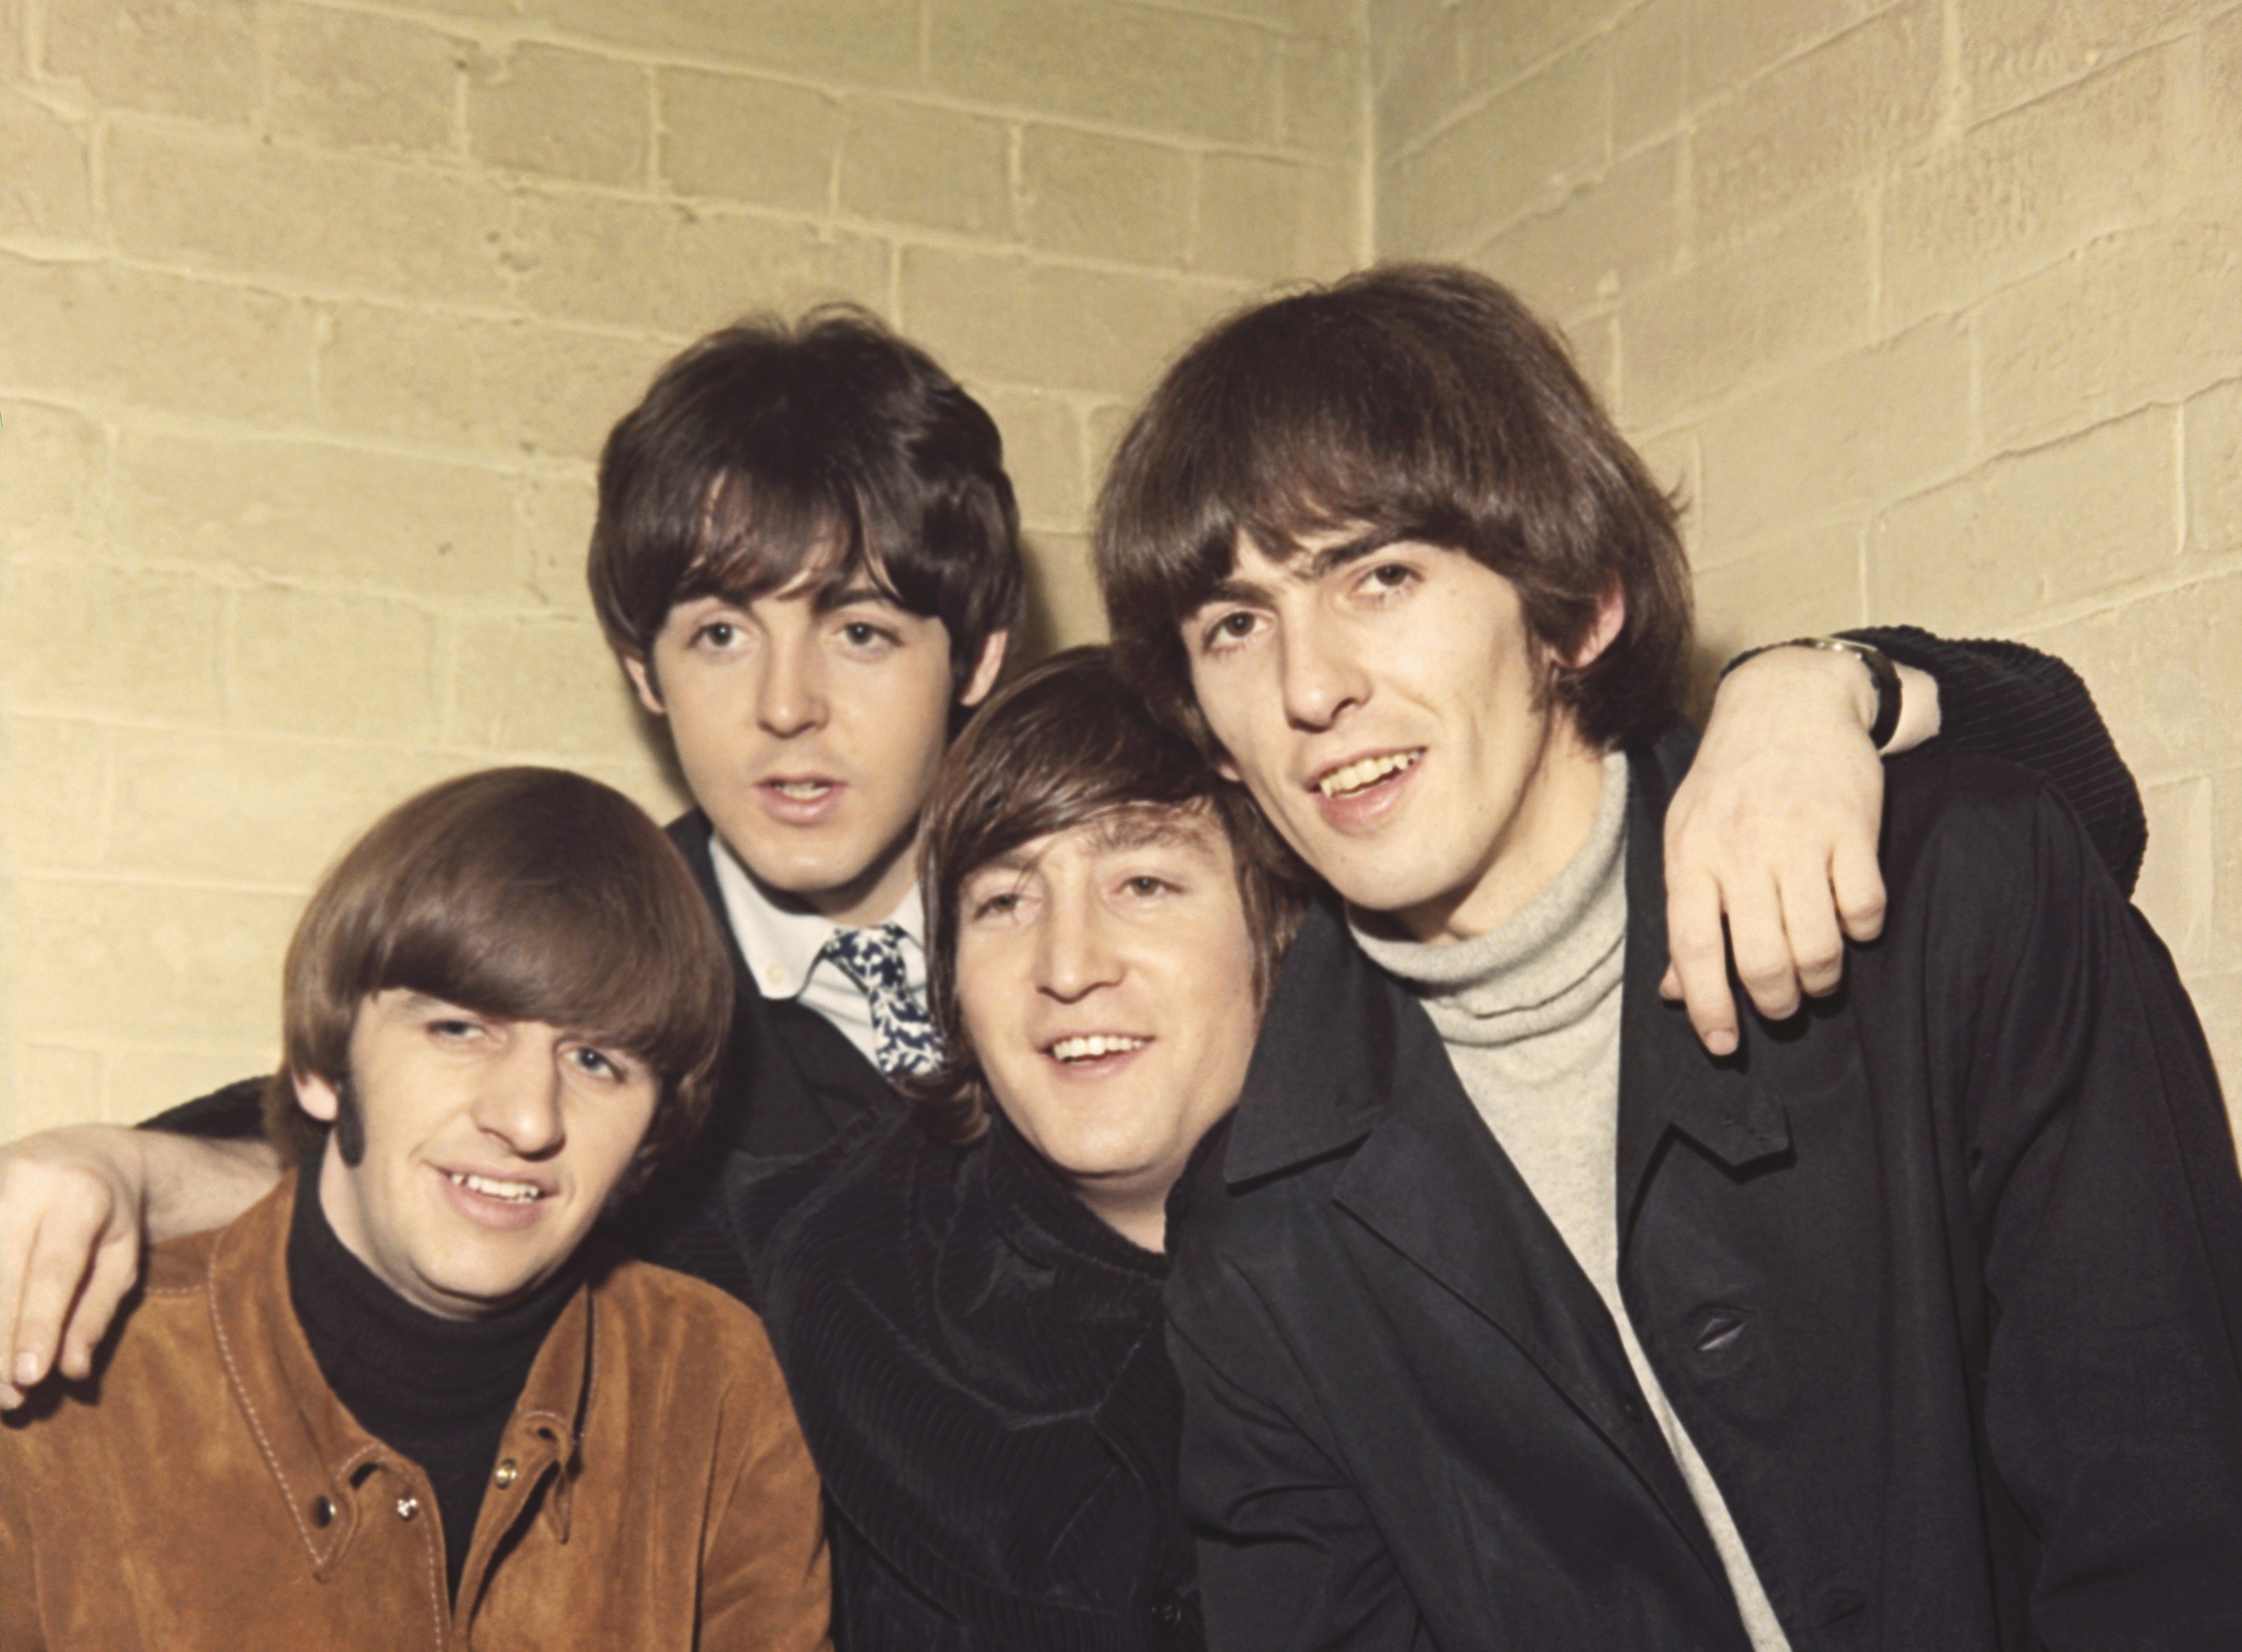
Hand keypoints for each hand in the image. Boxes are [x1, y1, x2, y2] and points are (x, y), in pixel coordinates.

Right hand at [0, 1126, 149, 1409]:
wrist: (82, 1152)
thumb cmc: (109, 1216)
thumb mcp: (122, 1256)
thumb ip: (96, 1311)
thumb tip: (73, 1370)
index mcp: (78, 1194)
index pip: (52, 1270)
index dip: (36, 1326)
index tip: (28, 1377)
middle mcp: (22, 1183)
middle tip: (9, 1396)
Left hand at [1660, 647, 1932, 1053]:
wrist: (1787, 705)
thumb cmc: (1730, 784)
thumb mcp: (1687, 837)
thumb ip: (1685, 913)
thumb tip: (1676, 992)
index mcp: (1692, 855)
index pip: (1692, 948)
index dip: (1708, 1006)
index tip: (1723, 1044)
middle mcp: (1741, 850)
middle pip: (1761, 959)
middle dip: (1774, 1001)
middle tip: (1782, 1004)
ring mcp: (1798, 838)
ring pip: (1817, 945)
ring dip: (1821, 978)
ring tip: (1817, 975)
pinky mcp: (1852, 827)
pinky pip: (1865, 907)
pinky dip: (1863, 930)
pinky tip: (1852, 921)